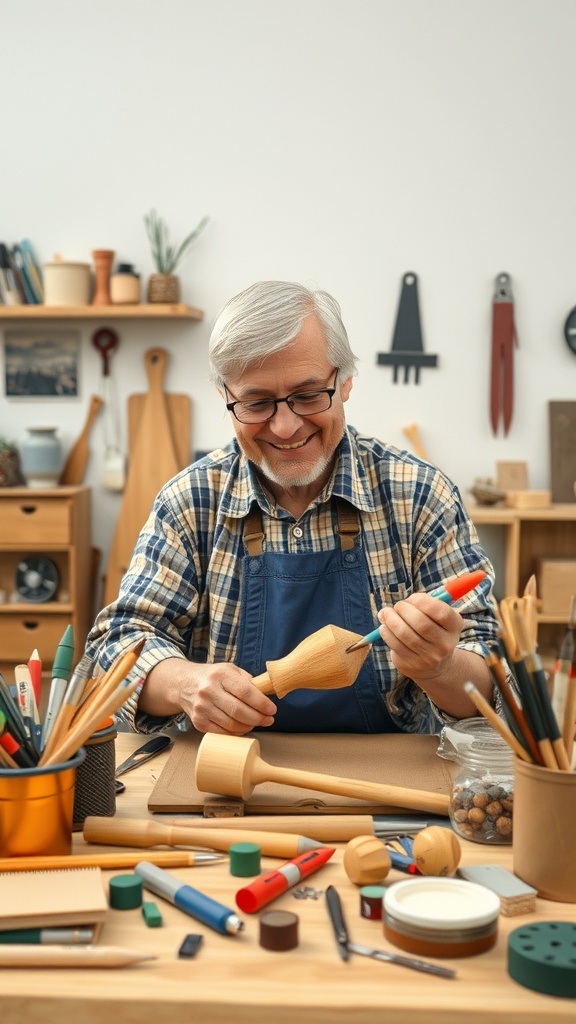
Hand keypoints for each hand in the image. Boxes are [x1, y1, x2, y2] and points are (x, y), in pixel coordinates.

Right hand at [143, 659, 276, 734]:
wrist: (184, 684)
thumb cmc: (213, 677)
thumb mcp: (230, 670)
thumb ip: (248, 681)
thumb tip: (266, 695)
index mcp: (220, 675)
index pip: (245, 691)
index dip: (262, 703)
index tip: (272, 710)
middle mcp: (208, 691)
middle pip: (239, 711)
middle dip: (258, 718)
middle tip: (269, 720)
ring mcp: (201, 708)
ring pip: (231, 725)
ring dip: (248, 727)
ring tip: (256, 723)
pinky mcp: (197, 721)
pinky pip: (221, 732)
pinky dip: (235, 733)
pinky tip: (242, 727)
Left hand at [377, 592, 463, 685]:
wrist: (435, 664)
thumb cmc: (432, 629)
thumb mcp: (436, 616)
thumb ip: (422, 604)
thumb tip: (398, 605)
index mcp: (454, 626)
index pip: (441, 612)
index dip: (423, 601)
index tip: (412, 598)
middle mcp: (445, 644)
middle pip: (421, 623)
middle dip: (404, 609)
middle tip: (398, 605)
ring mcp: (429, 657)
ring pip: (405, 633)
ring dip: (391, 619)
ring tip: (386, 613)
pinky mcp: (412, 665)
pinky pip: (395, 644)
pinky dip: (386, 631)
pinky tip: (385, 626)